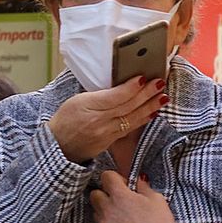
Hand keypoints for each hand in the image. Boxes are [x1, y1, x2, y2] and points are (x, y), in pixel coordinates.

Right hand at [48, 77, 166, 162]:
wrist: (58, 145)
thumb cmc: (66, 118)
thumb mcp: (78, 99)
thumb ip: (100, 94)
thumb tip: (123, 86)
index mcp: (87, 106)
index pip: (115, 96)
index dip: (132, 87)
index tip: (144, 77)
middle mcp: (99, 121)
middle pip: (128, 106)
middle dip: (147, 94)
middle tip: (160, 84)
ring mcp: (106, 133)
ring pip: (133, 118)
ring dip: (150, 107)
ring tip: (163, 97)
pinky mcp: (111, 142)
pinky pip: (130, 129)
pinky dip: (143, 119)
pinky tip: (153, 112)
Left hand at [89, 172, 188, 222]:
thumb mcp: (156, 198)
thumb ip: (142, 186)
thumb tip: (137, 181)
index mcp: (120, 195)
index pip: (106, 176)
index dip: (115, 178)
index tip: (122, 184)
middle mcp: (108, 209)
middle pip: (95, 194)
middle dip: (105, 194)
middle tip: (118, 199)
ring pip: (96, 212)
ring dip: (105, 211)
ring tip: (121, 217)